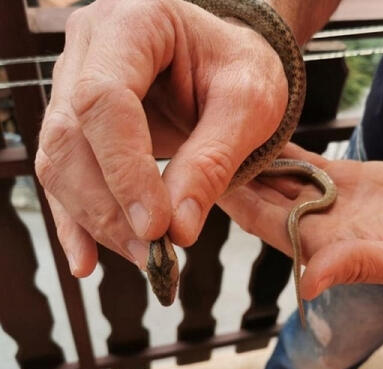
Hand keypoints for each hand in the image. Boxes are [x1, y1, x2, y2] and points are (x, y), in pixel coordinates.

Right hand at [35, 0, 286, 275]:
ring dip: (97, 219)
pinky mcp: (77, 121)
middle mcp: (89, 48)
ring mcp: (74, 83)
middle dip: (110, 205)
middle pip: (72, 135)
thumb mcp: (249, 104)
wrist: (230, 60)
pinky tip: (88, 259)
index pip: (105, 99)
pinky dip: (78, 219)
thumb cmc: (243, 68)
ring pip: (61, 160)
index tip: (158, 226)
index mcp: (133, 23)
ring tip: (143, 257)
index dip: (125, 169)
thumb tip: (179, 230)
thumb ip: (213, 160)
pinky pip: (64, 173)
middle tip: (154, 253)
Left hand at [219, 144, 382, 299]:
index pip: (266, 225)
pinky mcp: (346, 178)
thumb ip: (357, 266)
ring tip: (221, 134)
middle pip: (264, 201)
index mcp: (325, 246)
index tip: (206, 180)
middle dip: (234, 179)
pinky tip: (263, 132)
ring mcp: (331, 200)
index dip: (236, 205)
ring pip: (280, 180)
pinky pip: (306, 162)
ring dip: (253, 162)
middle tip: (200, 148)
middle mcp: (320, 225)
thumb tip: (307, 285)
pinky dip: (284, 150)